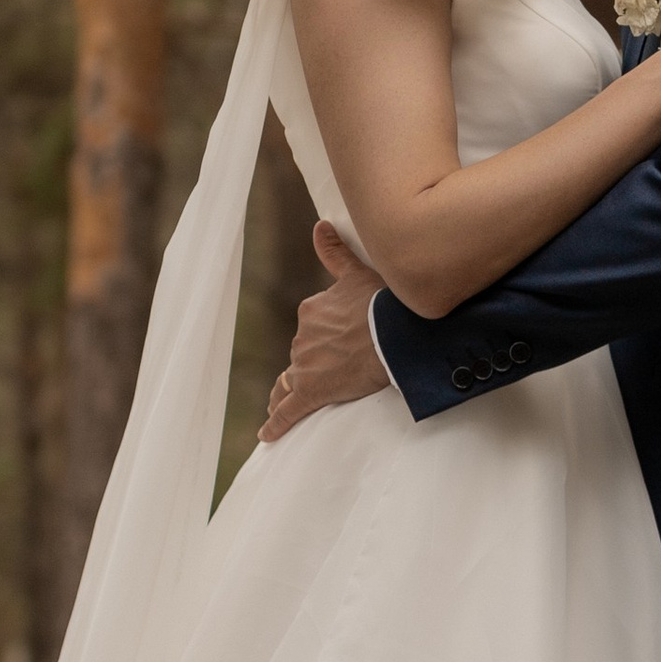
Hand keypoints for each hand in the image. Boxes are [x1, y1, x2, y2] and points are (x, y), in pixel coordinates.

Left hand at [261, 220, 387, 442]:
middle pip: (303, 354)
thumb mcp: (358, 274)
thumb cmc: (383, 304)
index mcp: (311, 311)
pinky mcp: (312, 392)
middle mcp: (302, 337)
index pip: (312, 326)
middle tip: (335, 373)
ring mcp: (305, 366)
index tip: (338, 343)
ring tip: (285, 403)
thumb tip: (319, 225)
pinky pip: (288, 411)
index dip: (324, 336)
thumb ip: (335, 253)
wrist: (394, 335)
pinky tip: (266, 436)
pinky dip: (276, 423)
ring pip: (291, 381)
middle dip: (313, 363)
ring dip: (289, 391)